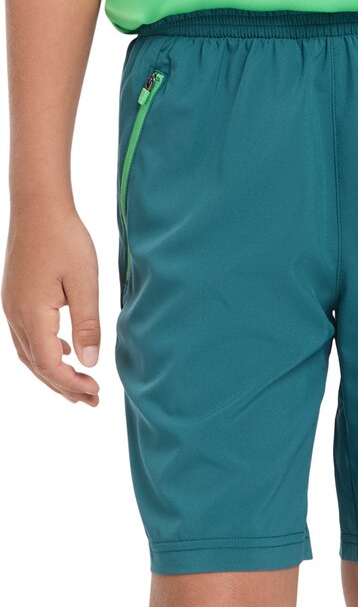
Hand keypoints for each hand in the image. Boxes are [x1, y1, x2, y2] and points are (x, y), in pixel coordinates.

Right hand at [2, 199, 100, 405]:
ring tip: (79, 386)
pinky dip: (45, 354)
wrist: (38, 205)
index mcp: (32, 315)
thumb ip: (87, 325)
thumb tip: (90, 363)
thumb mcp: (84, 283)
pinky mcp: (14, 300)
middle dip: (65, 387)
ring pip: (29, 355)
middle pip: (38, 367)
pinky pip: (26, 338)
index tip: (97, 391)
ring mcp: (11, 308)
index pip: (50, 366)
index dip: (73, 384)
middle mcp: (15, 316)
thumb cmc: (64, 238)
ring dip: (54, 374)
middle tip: (93, 401)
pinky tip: (66, 353)